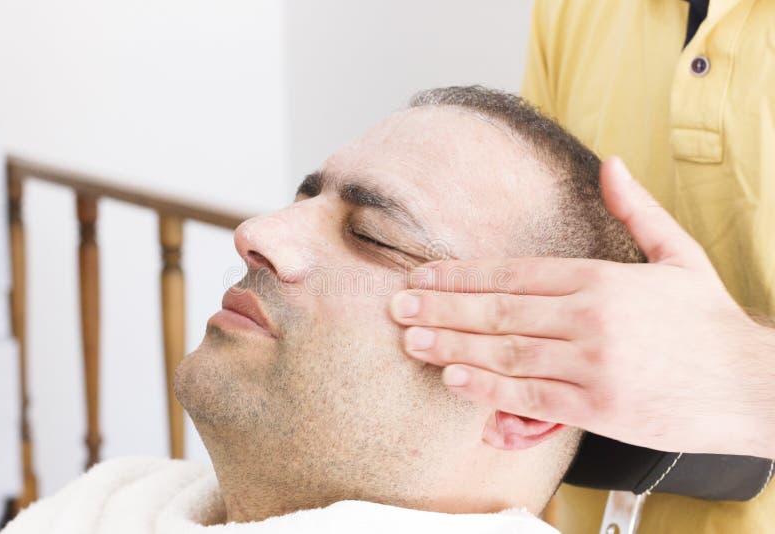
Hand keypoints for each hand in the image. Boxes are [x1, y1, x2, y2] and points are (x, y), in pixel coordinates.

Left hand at [390, 157, 774, 457]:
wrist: (756, 383)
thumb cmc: (709, 323)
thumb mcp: (678, 255)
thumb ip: (636, 211)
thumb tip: (610, 163)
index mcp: (601, 280)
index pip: (513, 272)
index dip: (462, 274)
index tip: (423, 276)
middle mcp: (589, 318)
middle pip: (498, 310)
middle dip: (442, 307)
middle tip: (398, 306)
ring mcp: (592, 364)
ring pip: (505, 351)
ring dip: (452, 344)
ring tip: (410, 339)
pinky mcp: (599, 407)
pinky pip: (530, 396)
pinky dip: (487, 387)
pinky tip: (453, 377)